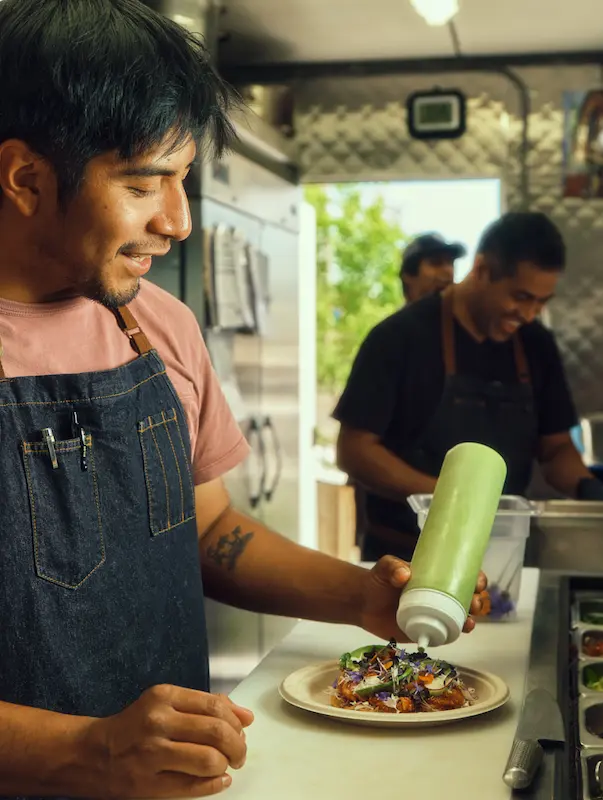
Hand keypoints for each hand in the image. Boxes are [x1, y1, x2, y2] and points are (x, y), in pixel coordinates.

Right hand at [90, 684, 253, 798]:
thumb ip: (206, 705)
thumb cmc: (136, 725)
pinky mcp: (148, 784)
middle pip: (216, 732)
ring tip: (225, 766)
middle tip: (239, 753)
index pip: (215, 706)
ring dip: (225, 765)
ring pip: (208, 759)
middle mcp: (158, 722)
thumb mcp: (166, 703)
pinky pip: (193, 786)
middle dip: (237, 745)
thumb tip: (246, 717)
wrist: (94, 753)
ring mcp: (152, 754)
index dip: (236, 721)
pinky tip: (217, 780)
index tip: (241, 731)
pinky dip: (214, 785)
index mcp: (164, 697)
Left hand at [358, 556, 486, 642]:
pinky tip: (458, 634)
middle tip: (474, 603)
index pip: (462, 575)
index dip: (476, 578)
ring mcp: (434, 614)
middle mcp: (439, 596)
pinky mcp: (427, 631)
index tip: (478, 582)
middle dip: (478, 601)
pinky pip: (446, 634)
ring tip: (469, 622)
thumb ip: (392, 567)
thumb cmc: (378, 580)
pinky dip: (455, 635)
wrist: (362, 603)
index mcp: (435, 577)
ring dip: (471, 620)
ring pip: (461, 617)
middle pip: (467, 598)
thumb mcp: (385, 567)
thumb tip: (404, 574)